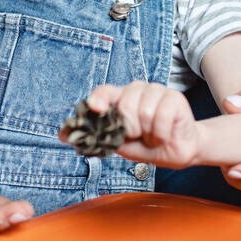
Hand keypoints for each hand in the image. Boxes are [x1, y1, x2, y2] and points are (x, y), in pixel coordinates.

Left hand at [70, 82, 202, 167]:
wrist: (177, 150)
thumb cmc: (147, 145)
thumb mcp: (118, 144)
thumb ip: (95, 136)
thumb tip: (63, 134)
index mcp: (121, 99)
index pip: (104, 91)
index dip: (98, 98)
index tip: (94, 108)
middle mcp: (137, 90)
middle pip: (124, 105)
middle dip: (131, 129)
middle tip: (140, 135)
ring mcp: (156, 91)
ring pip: (144, 112)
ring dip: (149, 133)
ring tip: (153, 135)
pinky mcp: (174, 97)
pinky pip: (161, 117)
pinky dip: (161, 133)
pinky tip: (164, 134)